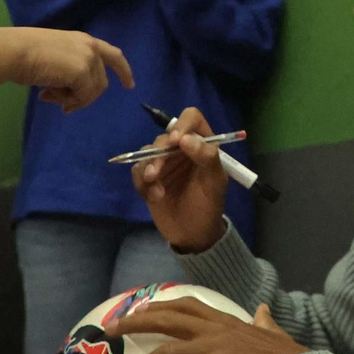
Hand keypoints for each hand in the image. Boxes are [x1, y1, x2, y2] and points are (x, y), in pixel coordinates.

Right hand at [14, 28, 134, 112]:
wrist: (15, 52)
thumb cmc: (26, 53)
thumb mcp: (56, 58)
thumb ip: (70, 70)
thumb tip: (71, 97)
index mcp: (84, 40)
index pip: (113, 55)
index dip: (123, 70)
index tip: (129, 86)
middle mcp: (91, 47)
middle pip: (100, 82)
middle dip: (83, 97)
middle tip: (62, 106)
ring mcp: (88, 59)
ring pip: (93, 92)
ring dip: (72, 100)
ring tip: (48, 96)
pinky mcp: (82, 72)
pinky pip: (83, 97)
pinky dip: (67, 101)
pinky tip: (48, 95)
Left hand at [107, 297, 306, 353]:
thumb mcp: (273, 333)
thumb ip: (264, 322)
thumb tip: (263, 311)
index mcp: (226, 321)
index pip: (187, 305)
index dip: (161, 305)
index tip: (140, 309)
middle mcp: (215, 328)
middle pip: (167, 317)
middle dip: (135, 321)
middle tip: (111, 330)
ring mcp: (213, 347)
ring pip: (165, 352)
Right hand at [131, 107, 228, 252]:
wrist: (193, 234)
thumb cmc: (209, 205)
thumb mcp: (215, 182)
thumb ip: (207, 157)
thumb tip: (186, 139)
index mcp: (201, 144)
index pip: (191, 118)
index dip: (183, 125)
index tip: (176, 141)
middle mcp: (180, 149)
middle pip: (164, 136)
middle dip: (160, 153)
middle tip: (157, 173)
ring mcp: (163, 163)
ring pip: (147, 151)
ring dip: (149, 167)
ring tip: (155, 186)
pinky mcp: (148, 179)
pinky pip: (137, 171)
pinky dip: (142, 182)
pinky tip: (154, 196)